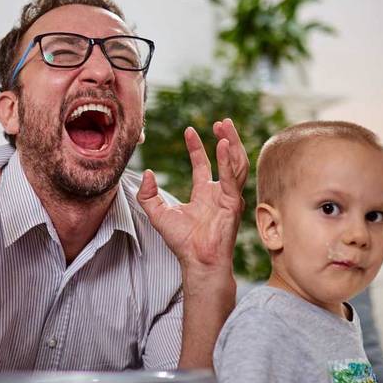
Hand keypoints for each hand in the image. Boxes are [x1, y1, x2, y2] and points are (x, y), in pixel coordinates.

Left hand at [138, 120, 247, 271]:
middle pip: (227, 159)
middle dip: (226, 138)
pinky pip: (232, 177)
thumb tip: (147, 173)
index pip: (203, 165)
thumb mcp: (158, 214)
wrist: (196, 261)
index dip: (197, 147)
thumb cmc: (182, 242)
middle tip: (221, 121)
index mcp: (204, 194)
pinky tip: (223, 145)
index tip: (189, 130)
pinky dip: (228, 160)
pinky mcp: (233, 203)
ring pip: (236, 164)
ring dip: (232, 143)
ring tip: (225, 126)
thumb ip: (148, 194)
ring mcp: (229, 197)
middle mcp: (219, 193)